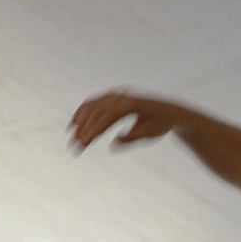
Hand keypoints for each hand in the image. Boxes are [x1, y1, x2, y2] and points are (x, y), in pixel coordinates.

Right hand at [68, 92, 185, 152]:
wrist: (168, 111)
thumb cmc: (160, 124)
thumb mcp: (149, 134)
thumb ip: (132, 138)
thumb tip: (114, 143)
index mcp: (131, 104)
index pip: (108, 116)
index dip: (95, 129)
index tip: (84, 143)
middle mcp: (121, 96)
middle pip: (97, 111)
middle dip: (84, 129)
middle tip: (74, 146)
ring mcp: (116, 94)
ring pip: (92, 106)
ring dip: (81, 121)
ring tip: (72, 137)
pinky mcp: (112, 96)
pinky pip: (94, 102)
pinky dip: (83, 112)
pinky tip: (75, 123)